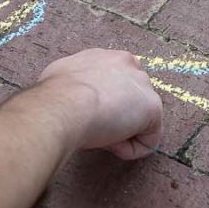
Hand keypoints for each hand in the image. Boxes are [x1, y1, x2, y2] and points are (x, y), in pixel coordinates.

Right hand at [37, 48, 163, 160]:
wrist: (64, 105)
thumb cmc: (54, 95)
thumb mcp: (60, 76)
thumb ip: (76, 81)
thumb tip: (71, 93)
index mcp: (108, 58)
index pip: (117, 84)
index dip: (103, 105)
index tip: (87, 115)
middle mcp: (130, 64)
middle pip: (131, 101)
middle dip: (115, 118)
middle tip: (93, 127)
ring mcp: (144, 86)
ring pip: (139, 122)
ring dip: (119, 134)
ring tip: (98, 134)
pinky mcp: (153, 109)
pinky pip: (147, 140)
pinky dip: (129, 150)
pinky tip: (109, 143)